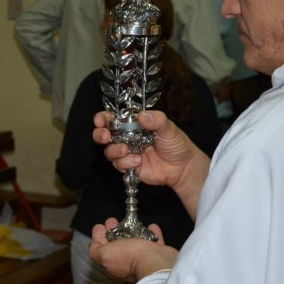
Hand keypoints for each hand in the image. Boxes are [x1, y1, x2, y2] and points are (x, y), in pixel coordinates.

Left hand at [89, 218, 177, 281]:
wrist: (156, 263)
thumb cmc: (128, 256)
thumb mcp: (104, 255)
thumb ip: (96, 249)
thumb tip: (96, 241)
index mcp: (112, 264)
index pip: (101, 250)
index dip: (98, 237)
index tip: (101, 225)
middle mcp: (127, 263)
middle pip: (118, 245)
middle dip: (114, 231)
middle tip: (113, 219)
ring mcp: (143, 259)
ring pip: (136, 243)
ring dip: (133, 231)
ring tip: (132, 220)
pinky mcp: (158, 255)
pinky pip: (154, 241)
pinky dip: (153, 233)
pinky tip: (152, 226)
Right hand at [93, 110, 208, 217]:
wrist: (183, 167)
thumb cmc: (177, 144)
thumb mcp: (169, 128)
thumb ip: (157, 120)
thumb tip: (142, 115)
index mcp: (133, 124)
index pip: (112, 118)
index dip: (102, 118)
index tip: (100, 120)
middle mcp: (126, 137)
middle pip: (103, 134)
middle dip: (100, 134)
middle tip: (106, 136)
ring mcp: (127, 152)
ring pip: (108, 151)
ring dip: (114, 150)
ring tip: (126, 150)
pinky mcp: (129, 166)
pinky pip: (118, 165)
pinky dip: (125, 163)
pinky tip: (138, 161)